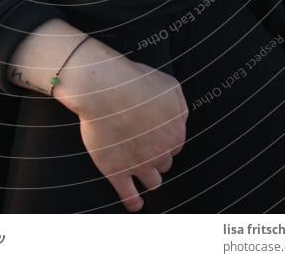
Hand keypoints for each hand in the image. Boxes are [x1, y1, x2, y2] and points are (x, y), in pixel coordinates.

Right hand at [54, 42, 188, 212]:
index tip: (155, 133)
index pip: (176, 144)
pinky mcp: (117, 171)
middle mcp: (161, 152)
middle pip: (165, 163)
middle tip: (143, 145)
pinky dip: (134, 202)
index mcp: (176, 132)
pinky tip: (135, 203)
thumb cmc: (135, 80)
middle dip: (157, 156)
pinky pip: (129, 196)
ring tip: (142, 173)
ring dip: (149, 177)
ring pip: (153, 182)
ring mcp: (139, 164)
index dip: (165, 138)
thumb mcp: (169, 85)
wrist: (104, 87)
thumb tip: (180, 121)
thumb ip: (180, 106)